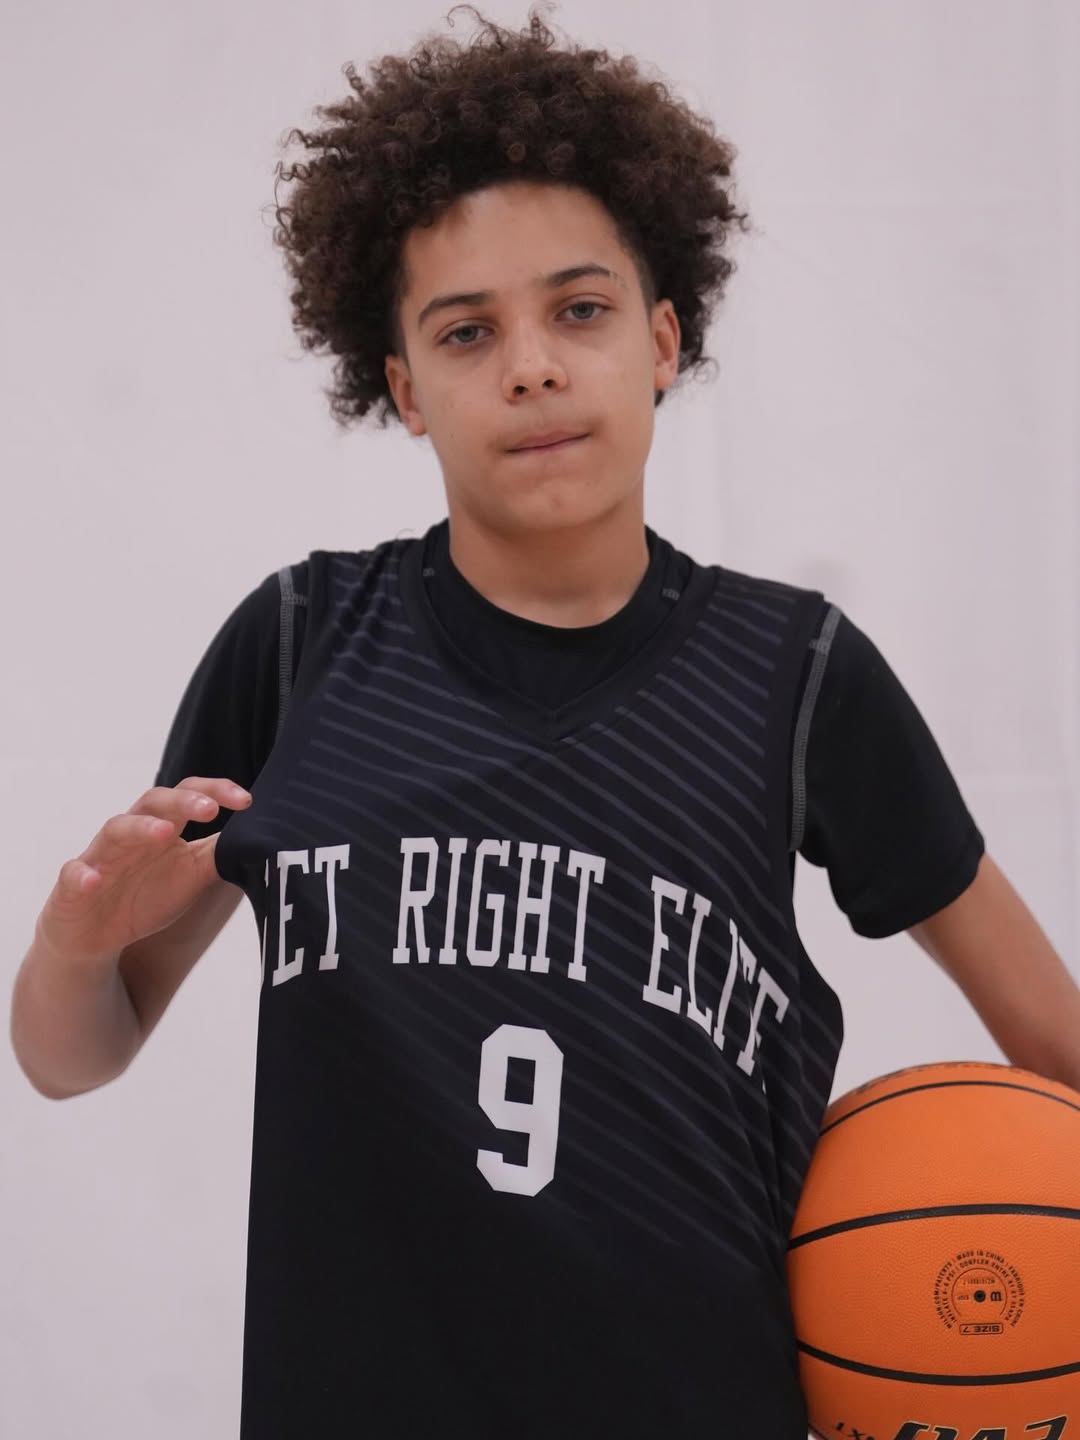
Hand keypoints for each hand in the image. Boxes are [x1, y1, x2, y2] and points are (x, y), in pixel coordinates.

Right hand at [36, 778, 252, 966]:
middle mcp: (131, 834)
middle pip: (154, 803)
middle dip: (182, 802)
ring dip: (140, 829)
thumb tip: (266, 837)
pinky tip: (94, 879)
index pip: (189, 795)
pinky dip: (82, 875)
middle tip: (211, 808)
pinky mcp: (72, 886)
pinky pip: (73, 874)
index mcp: (164, 828)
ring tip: (166, 833)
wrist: (94, 938)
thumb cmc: (147, 896)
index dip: (216, 791)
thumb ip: (221, 854)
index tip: (247, 801)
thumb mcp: (192, 876)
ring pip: (115, 830)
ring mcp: (99, 857)